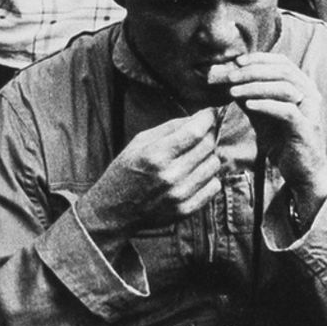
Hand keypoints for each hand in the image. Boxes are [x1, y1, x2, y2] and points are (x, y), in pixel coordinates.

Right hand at [74, 108, 222, 240]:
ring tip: (191, 159)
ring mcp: (179, 195)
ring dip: (207, 157)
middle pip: (208, 146)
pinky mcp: (186, 210)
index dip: (208, 118)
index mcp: (155, 155)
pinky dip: (207, 178)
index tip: (210, 113)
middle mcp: (169, 176)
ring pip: (214, 164)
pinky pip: (214, 186)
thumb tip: (200, 116)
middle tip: (199, 136)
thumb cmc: (124, 172)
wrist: (111, 212)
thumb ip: (171, 127)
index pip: (196, 131)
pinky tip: (193, 177)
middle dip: (207, 135)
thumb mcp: (139, 143)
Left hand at [208, 52, 326, 216]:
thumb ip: (251, 98)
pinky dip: (266, 105)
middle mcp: (310, 95)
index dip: (260, 59)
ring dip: (255, 86)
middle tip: (230, 76)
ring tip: (233, 91)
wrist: (302, 171)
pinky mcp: (306, 129)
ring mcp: (310, 111)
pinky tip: (247, 104)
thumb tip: (229, 81)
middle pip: (283, 71)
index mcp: (302, 88)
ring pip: (285, 88)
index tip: (237, 62)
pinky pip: (286, 111)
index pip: (283, 63)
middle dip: (253, 71)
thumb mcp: (263, 116)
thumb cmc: (283, 141)